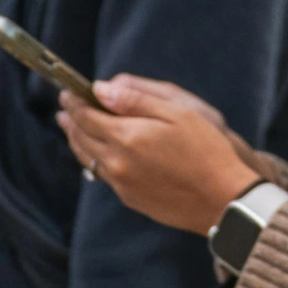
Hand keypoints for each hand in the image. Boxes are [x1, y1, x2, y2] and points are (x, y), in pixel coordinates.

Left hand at [56, 79, 263, 232]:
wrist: (222, 198)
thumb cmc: (206, 149)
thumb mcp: (178, 112)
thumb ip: (136, 99)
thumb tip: (101, 89)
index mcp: (126, 137)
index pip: (86, 116)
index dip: (74, 102)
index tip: (67, 92)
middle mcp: (116, 162)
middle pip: (81, 138)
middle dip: (71, 121)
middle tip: (64, 109)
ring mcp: (122, 184)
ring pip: (88, 159)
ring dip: (77, 141)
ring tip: (72, 128)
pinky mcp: (130, 199)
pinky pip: (104, 175)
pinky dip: (94, 159)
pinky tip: (99, 153)